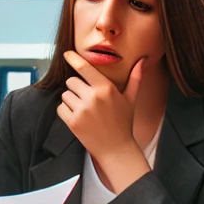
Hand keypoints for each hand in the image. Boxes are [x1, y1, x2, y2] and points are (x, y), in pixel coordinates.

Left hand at [58, 51, 148, 192]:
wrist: (116, 149)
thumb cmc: (123, 123)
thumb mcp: (131, 99)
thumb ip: (135, 78)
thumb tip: (142, 61)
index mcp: (106, 88)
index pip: (84, 68)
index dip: (73, 59)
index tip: (66, 53)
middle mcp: (93, 97)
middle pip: (71, 81)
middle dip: (76, 88)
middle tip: (87, 99)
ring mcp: (82, 110)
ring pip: (65, 95)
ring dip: (71, 101)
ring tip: (85, 110)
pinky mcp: (73, 122)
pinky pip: (60, 108)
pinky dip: (66, 112)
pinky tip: (78, 117)